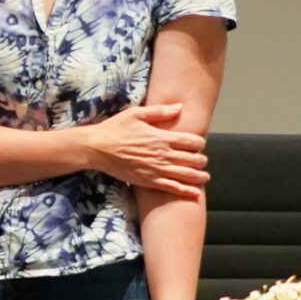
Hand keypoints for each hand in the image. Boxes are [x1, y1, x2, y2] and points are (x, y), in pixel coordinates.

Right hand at [82, 102, 207, 197]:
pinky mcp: (149, 181)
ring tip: (204, 176)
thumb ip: (159, 111)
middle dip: (202, 160)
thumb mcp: (135, 114)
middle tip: (201, 160)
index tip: (197, 144)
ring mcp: (157, 169)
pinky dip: (186, 191)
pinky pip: (173, 188)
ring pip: (187, 175)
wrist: (96, 148)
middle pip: (194, 159)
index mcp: (162, 137)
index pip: (193, 141)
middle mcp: (163, 154)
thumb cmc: (114, 129)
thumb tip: (180, 107)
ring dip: (199, 176)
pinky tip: (195, 192)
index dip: (199, 143)